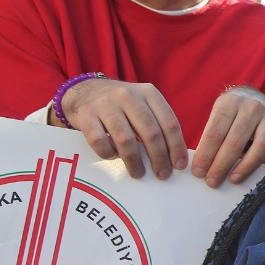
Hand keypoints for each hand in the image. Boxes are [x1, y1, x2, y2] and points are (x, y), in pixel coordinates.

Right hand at [57, 77, 187, 179]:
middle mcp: (128, 95)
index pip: (169, 122)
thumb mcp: (143, 104)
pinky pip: (99, 141)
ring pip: (125, 139)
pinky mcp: (86, 115)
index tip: (179, 165)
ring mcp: (106, 104)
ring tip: (138, 173)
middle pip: (150, 132)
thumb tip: (173, 156)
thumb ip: (157, 123)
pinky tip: (113, 157)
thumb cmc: (121, 104)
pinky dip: (108, 153)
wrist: (85, 90)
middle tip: (162, 174)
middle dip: (159, 157)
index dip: (176, 146)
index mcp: (148, 93)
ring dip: (134, 161)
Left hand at [190, 87, 264, 187]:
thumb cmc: (232, 112)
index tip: (198, 172)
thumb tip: (202, 166)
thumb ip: (211, 135)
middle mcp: (252, 107)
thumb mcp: (218, 115)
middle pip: (235, 141)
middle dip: (221, 165)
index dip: (205, 155)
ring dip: (246, 166)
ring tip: (233, 180)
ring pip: (260, 145)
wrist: (254, 96)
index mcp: (230, 102)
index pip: (215, 133)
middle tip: (212, 181)